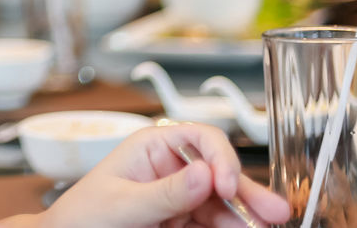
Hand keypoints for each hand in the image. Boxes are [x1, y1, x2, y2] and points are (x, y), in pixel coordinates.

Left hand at [41, 124, 289, 227]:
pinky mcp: (183, 222)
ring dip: (246, 215)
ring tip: (266, 227)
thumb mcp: (121, 204)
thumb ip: (164, 193)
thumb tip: (204, 173)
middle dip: (247, 191)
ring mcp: (180, 196)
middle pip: (220, 172)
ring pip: (223, 202)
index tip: (227, 185)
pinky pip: (214, 223)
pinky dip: (231, 227)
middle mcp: (172, 167)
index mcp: (152, 147)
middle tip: (275, 213)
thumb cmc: (81, 216)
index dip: (221, 158)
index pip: (200, 138)